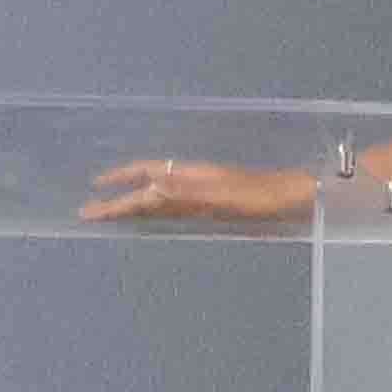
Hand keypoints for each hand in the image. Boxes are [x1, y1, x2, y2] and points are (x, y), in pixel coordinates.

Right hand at [82, 157, 319, 225]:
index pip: (146, 176)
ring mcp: (206, 192)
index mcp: (194, 176)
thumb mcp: (228, 197)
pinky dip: (158, 210)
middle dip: (119, 198)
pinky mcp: (218, 205)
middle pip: (148, 188)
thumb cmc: (267, 198)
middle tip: (90, 211)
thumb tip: (151, 187)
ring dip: (136, 203)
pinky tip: (157, 215)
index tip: (93, 196)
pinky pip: (178, 207)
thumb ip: (190, 193)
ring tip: (113, 212)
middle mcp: (196, 181)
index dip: (120, 184)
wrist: (301, 198)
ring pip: (161, 198)